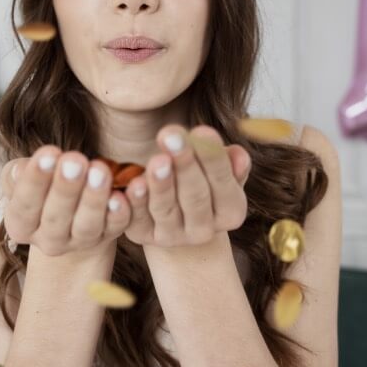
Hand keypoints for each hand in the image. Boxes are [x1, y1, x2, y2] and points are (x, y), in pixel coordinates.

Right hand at [1, 146, 131, 256]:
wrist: (73, 207)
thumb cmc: (44, 183)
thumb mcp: (25, 174)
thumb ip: (19, 173)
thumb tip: (20, 170)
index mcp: (21, 225)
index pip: (24, 205)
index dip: (35, 180)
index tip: (48, 152)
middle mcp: (49, 240)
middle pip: (56, 218)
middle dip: (66, 187)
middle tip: (75, 160)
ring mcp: (81, 242)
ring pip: (87, 225)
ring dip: (94, 198)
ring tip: (99, 171)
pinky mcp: (108, 236)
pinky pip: (116, 226)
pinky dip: (120, 211)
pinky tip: (122, 194)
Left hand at [121, 125, 251, 247]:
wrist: (176, 211)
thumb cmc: (201, 177)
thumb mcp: (219, 168)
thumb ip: (228, 162)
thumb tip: (237, 155)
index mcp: (230, 212)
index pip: (224, 185)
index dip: (213, 158)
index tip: (203, 130)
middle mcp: (203, 230)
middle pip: (195, 198)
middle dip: (184, 165)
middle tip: (171, 136)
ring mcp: (172, 236)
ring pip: (165, 209)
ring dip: (160, 184)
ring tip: (156, 160)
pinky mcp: (142, 236)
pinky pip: (135, 220)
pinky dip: (132, 204)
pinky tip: (129, 186)